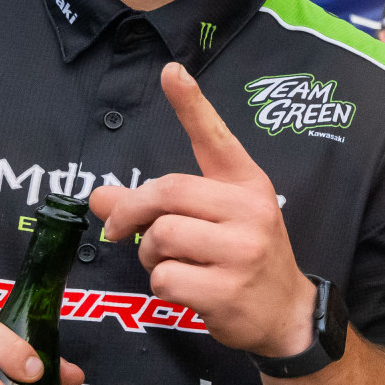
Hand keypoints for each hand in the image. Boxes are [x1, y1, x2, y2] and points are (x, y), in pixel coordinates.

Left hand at [89, 63, 317, 359]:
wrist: (286, 314)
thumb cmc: (244, 258)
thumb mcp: (212, 223)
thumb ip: (157, 206)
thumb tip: (98, 197)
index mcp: (247, 184)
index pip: (216, 139)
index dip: (192, 104)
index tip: (172, 71)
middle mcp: (249, 211)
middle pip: (167, 192)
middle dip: (131, 212)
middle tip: (116, 230)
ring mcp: (242, 251)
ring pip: (161, 236)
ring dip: (149, 255)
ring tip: (171, 264)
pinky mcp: (227, 290)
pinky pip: (165, 277)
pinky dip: (162, 286)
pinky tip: (187, 291)